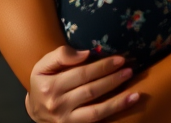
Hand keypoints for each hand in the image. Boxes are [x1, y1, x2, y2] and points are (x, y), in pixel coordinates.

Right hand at [25, 45, 139, 122]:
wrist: (35, 110)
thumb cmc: (43, 83)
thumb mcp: (44, 65)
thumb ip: (61, 55)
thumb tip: (86, 54)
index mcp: (51, 87)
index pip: (81, 74)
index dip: (102, 66)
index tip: (119, 59)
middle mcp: (58, 105)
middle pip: (91, 91)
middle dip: (112, 80)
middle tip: (129, 70)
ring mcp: (66, 121)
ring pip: (95, 111)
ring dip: (117, 101)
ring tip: (135, 92)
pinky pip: (95, 122)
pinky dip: (112, 114)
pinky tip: (127, 105)